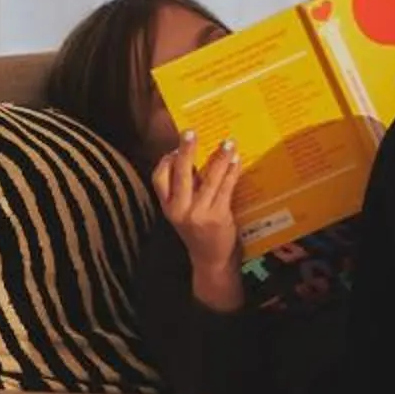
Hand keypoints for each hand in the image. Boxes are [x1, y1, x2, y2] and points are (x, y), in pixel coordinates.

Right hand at [153, 133, 245, 304]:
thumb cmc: (199, 232)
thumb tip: (192, 160)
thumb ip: (185, 192)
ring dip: (219, 157)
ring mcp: (199, 213)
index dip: (166, 160)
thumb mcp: (184, 214)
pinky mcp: (218, 216)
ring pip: (208, 178)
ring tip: (228, 143)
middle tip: (191, 132)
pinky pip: (226, 188)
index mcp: (168, 207)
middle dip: (186, 150)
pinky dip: (231, 172)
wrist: (211, 261)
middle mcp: (180, 210)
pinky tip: (236, 161)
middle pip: (180, 173)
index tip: (175, 148)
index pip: (158, 178)